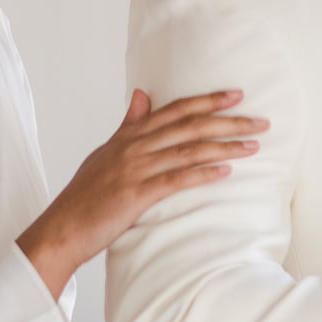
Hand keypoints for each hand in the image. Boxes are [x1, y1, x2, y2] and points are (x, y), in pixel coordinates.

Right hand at [18, 90, 264, 296]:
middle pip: (187, 126)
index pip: (173, 111)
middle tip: (259, 119)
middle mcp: (133, 148)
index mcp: (128, 136)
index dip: (206, 101)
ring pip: (187, 151)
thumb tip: (141, 94)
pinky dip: (202, 173)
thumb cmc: (85, 194)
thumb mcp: (105, 152)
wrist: (62, 228)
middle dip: (226, 121)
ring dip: (223, 147)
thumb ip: (128, 124)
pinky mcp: (136, 195)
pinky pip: (176, 180)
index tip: (235, 95)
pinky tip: (225, 171)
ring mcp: (134, 170)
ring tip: (253, 145)